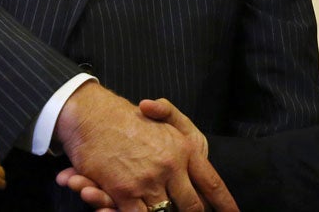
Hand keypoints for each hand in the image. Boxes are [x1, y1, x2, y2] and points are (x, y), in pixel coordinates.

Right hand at [55, 84, 237, 211]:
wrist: (93, 115)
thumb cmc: (130, 119)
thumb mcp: (166, 118)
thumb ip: (186, 134)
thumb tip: (198, 153)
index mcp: (186, 149)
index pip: (213, 184)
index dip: (225, 204)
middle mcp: (171, 166)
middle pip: (192, 207)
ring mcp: (148, 181)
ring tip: (163, 210)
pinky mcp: (124, 193)